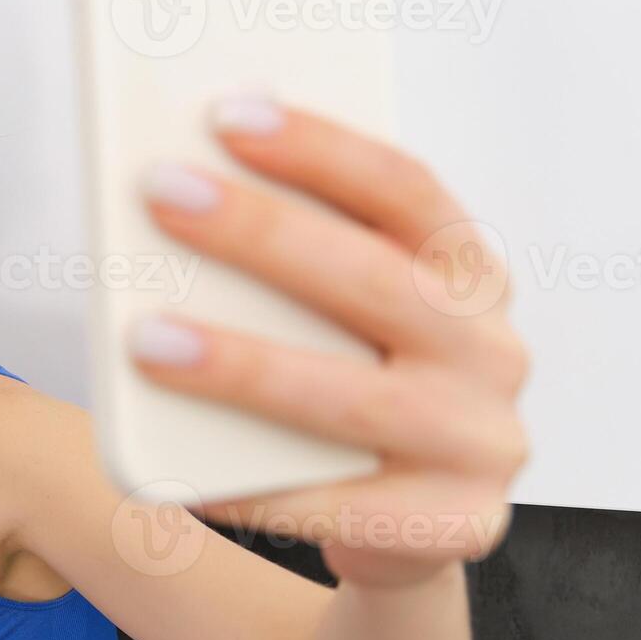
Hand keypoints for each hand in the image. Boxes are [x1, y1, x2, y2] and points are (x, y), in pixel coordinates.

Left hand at [128, 93, 530, 587]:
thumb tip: (178, 190)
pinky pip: (336, 506)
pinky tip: (181, 466)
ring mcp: (481, 443)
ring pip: (355, 399)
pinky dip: (251, 484)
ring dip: (243, 366)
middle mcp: (491, 351)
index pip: (406, 188)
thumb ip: (295, 259)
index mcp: (469, 274)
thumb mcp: (343, 314)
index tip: (228, 113)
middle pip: (376, 282)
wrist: (406, 527)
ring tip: (149, 339)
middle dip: (263, 233)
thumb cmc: (355, 386)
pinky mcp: (453, 525)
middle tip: (162, 194)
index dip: (321, 147)